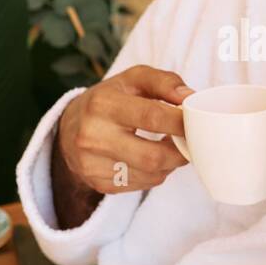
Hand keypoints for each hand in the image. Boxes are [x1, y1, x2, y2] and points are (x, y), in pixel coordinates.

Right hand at [56, 64, 192, 194]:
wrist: (69, 127)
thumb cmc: (109, 99)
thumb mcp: (132, 80)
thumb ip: (164, 81)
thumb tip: (190, 97)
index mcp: (102, 104)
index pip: (151, 117)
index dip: (180, 123)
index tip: (196, 123)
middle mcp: (93, 136)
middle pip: (152, 156)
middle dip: (180, 152)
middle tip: (189, 142)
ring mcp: (93, 164)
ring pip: (150, 175)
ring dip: (170, 164)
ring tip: (170, 148)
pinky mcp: (98, 183)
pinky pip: (141, 185)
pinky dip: (155, 174)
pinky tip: (151, 159)